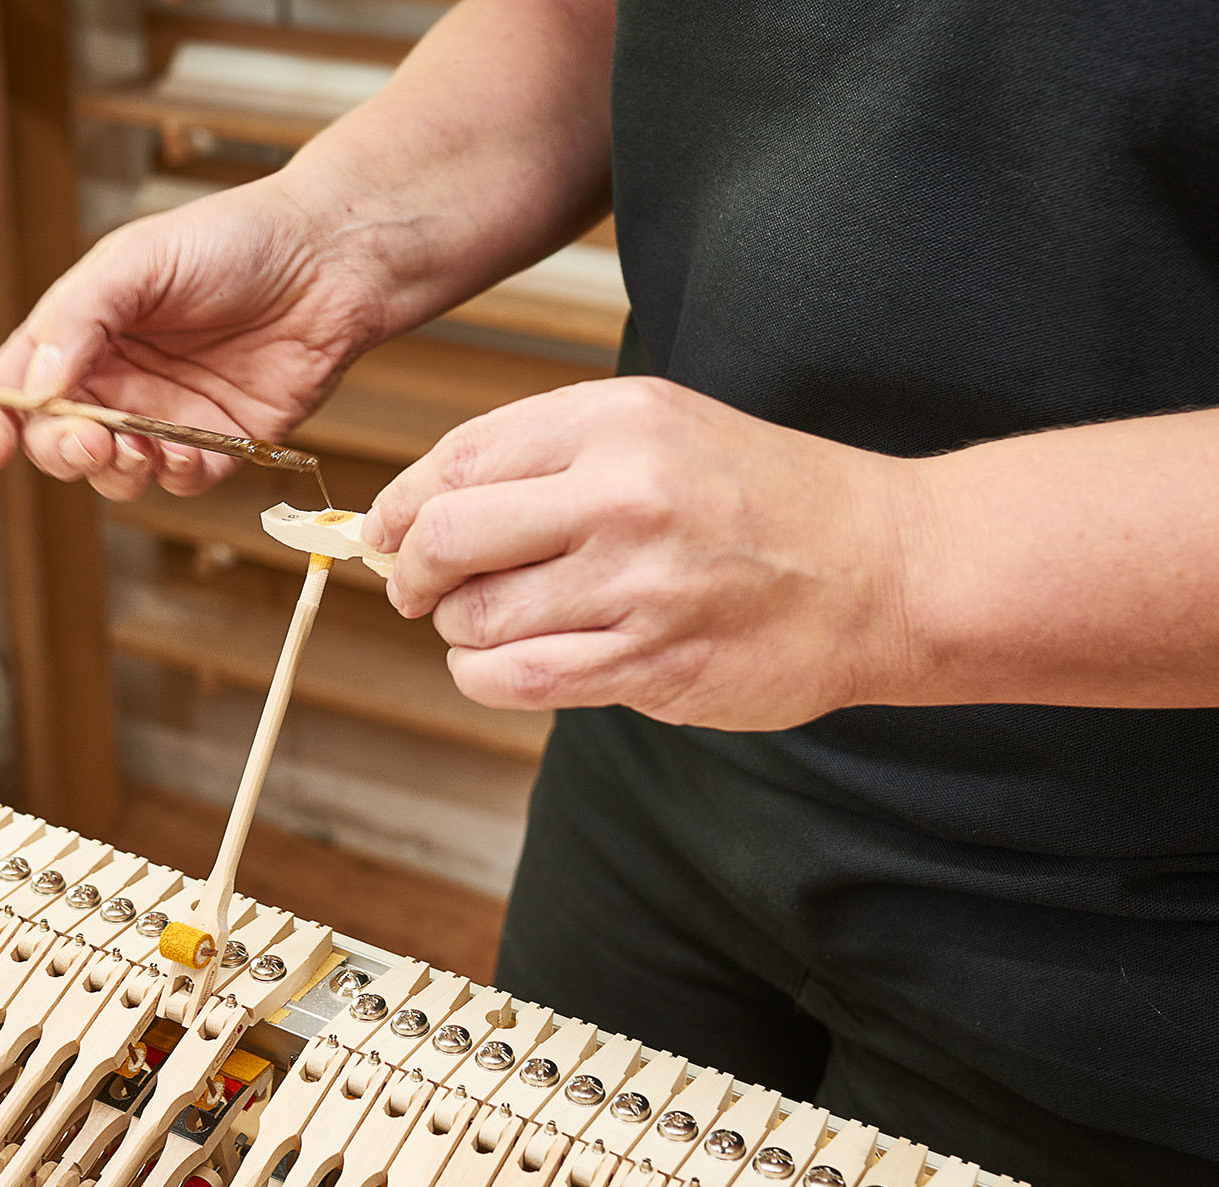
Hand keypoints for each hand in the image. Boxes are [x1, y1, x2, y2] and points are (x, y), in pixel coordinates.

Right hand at [0, 178, 391, 499]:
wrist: (329, 259)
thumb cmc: (232, 240)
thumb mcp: (139, 259)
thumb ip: (80, 317)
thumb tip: (35, 389)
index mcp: (80, 334)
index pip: (13, 390)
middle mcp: (116, 382)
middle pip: (56, 443)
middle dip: (61, 451)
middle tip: (87, 438)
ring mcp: (165, 417)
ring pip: (115, 475)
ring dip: (116, 471)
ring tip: (137, 446)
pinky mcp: (220, 444)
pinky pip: (181, 482)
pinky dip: (175, 476)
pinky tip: (186, 452)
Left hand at [364, 377, 925, 728]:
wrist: (885, 567)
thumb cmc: (761, 497)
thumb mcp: (660, 428)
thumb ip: (547, 455)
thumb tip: (422, 504)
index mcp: (617, 421)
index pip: (458, 459)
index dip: (399, 505)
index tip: (387, 534)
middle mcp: (623, 495)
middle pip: (446, 537)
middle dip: (409, 573)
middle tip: (417, 590)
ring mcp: (639, 584)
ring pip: (476, 619)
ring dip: (460, 631)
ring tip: (493, 624)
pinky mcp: (652, 662)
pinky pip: (518, 679)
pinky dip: (487, 677)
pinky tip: (506, 664)